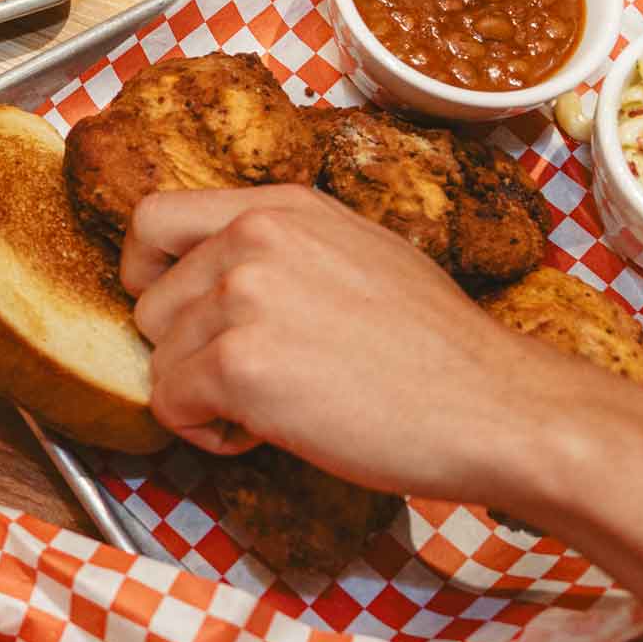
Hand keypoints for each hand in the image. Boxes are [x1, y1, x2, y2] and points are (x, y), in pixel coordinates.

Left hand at [120, 185, 599, 509]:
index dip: (149, 274)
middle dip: (186, 352)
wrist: (493, 406)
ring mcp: (243, 297)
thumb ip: (282, 251)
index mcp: (280, 207)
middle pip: (148, 304)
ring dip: (200, 397)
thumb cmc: (438, 348)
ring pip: (158, 360)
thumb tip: (217, 276)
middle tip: (253, 380)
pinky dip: (206, 434)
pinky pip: (170, 405)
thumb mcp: (357, 254)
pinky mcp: (239, 364)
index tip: (177, 315)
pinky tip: (264, 433)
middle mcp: (252, 237)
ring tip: (275, 407)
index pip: (152, 218)